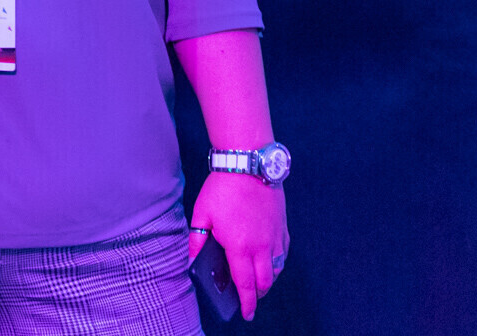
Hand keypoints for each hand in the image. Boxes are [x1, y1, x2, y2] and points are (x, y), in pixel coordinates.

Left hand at [188, 174, 288, 319]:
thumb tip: (191, 260)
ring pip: (277, 269)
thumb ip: (197, 240)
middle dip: (258, 295)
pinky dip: (278, 262)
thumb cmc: (223, 187)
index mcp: (239, 247)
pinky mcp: (282, 225)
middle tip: (250, 300)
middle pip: (265, 282)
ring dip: (268, 280)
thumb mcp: (201, 214)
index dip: (247, 303)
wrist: (249, 163)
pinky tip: (270, 260)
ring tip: (258, 282)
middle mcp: (261, 246)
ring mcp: (275, 236)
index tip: (246, 314)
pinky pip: (284, 252)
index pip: (245, 284)